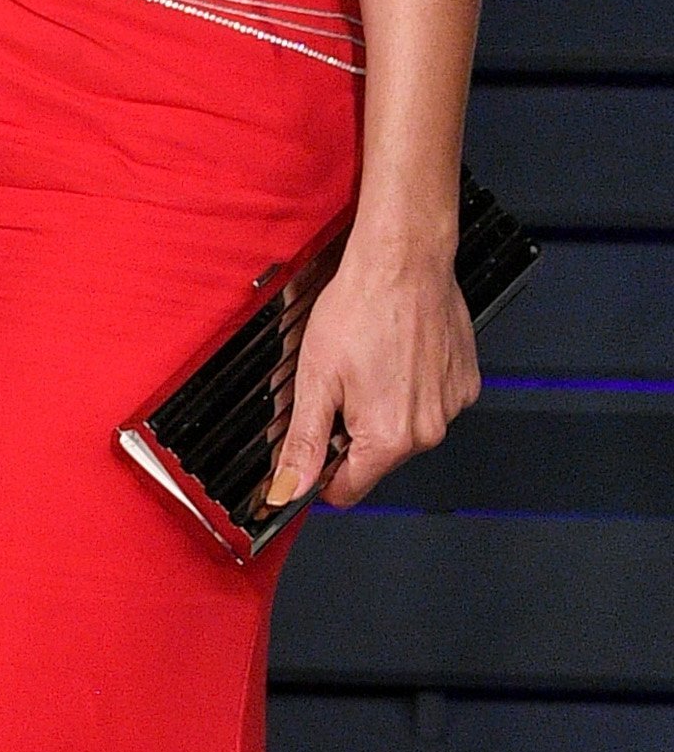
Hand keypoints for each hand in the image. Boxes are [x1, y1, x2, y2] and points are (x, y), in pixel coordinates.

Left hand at [265, 226, 480, 511]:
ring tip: (369, 363)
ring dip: (383, 408)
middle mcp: (428, 431)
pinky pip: (431, 403)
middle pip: (376, 458)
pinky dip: (411, 388)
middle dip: (352, 432)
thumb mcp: (315, 378)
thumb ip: (303, 442)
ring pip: (404, 430)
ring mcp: (451, 407)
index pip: (347, 489)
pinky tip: (395, 356)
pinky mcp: (465, 384)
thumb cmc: (361, 307)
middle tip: (339, 384)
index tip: (313, 448)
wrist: (403, 261)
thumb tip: (286, 489)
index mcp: (388, 438)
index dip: (321, 472)